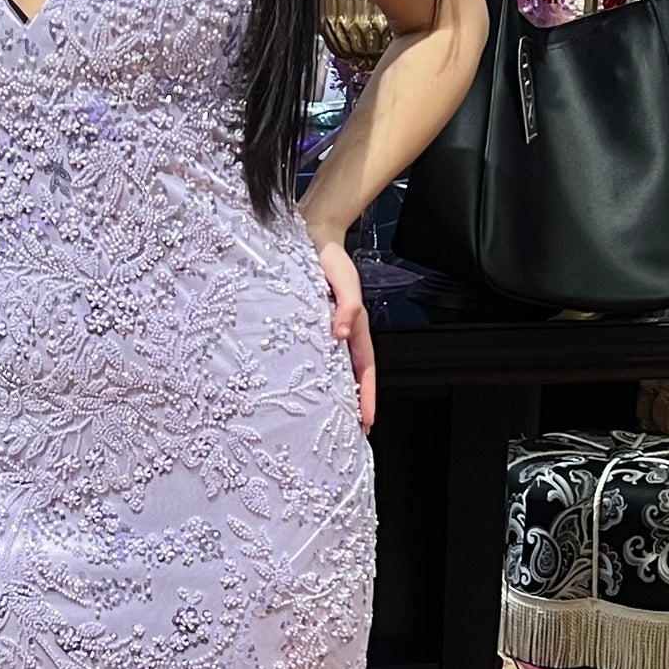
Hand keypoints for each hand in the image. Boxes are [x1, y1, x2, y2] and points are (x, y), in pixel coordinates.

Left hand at [313, 233, 375, 433]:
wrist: (311, 237)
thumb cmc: (329, 258)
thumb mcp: (342, 280)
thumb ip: (345, 306)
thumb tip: (341, 334)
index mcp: (354, 327)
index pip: (364, 369)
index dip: (366, 396)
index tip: (366, 420)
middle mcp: (341, 333)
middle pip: (350, 376)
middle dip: (352, 404)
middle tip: (348, 431)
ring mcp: (324, 332)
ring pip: (332, 370)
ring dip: (333, 394)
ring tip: (327, 419)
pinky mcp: (307, 327)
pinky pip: (312, 357)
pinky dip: (313, 376)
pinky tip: (302, 389)